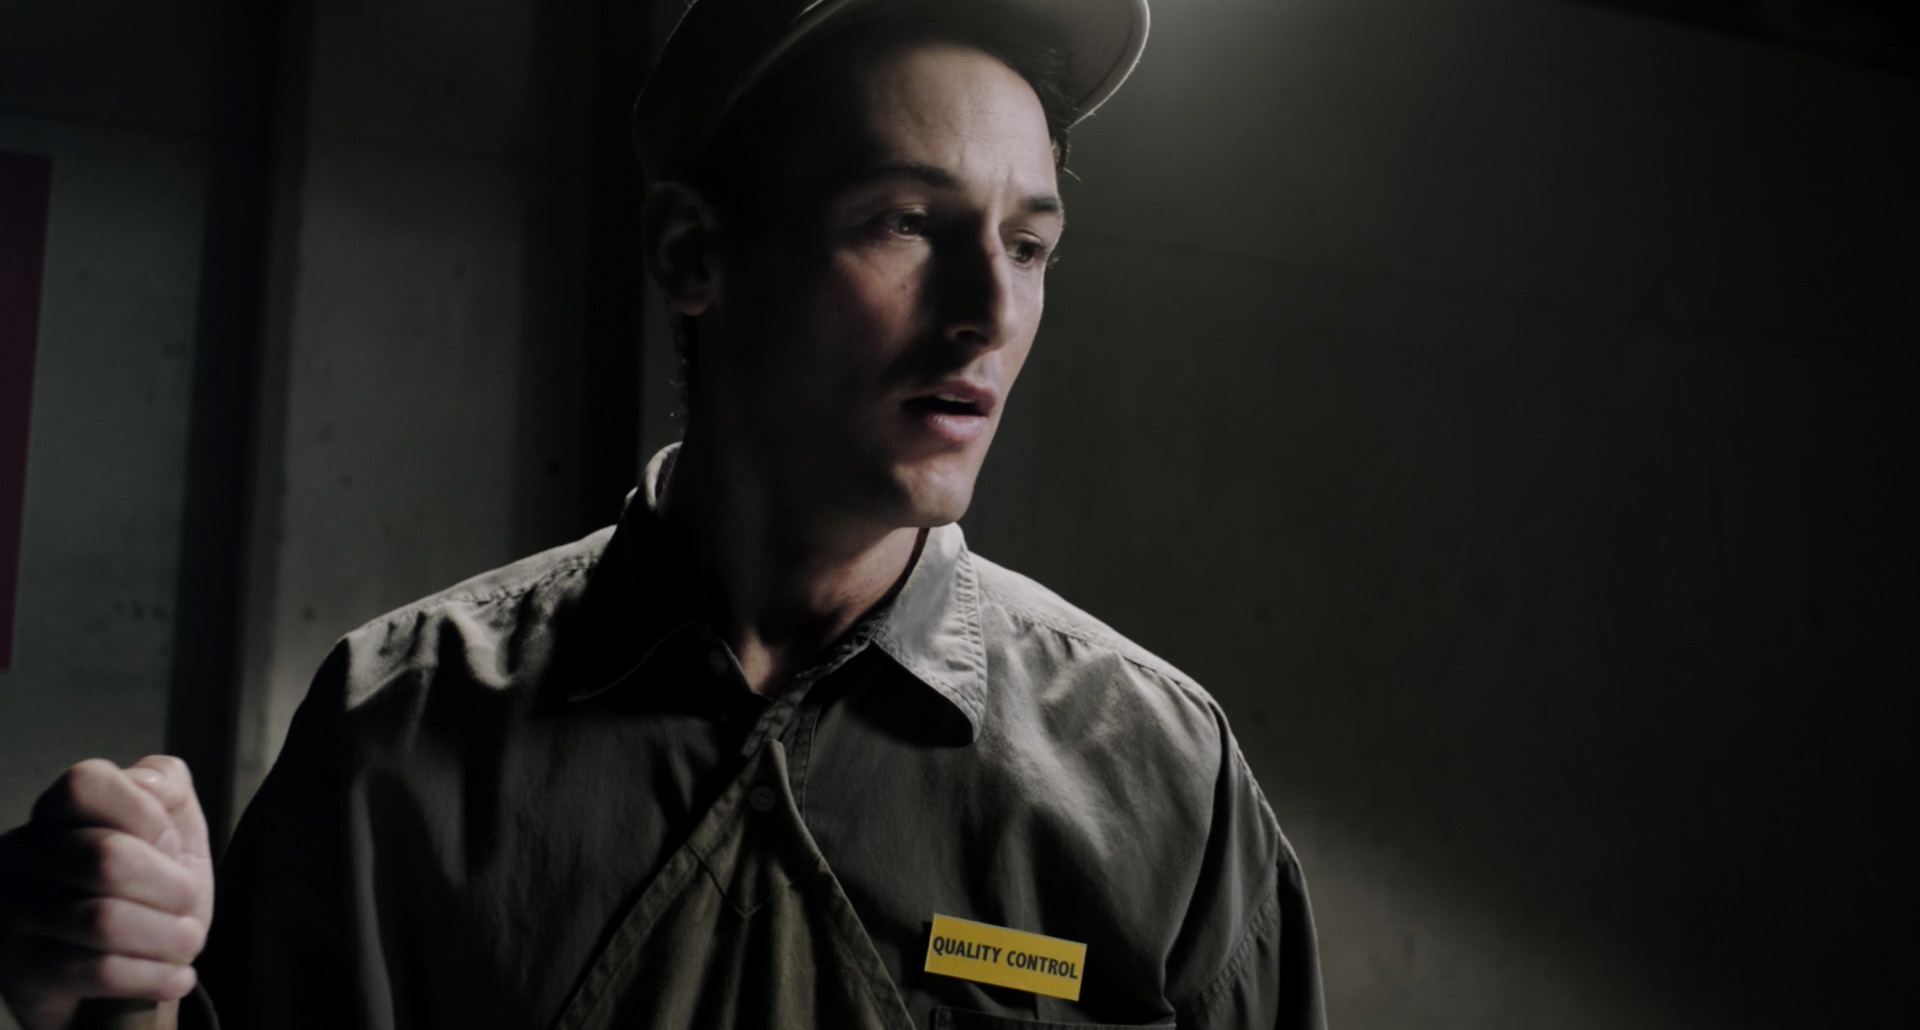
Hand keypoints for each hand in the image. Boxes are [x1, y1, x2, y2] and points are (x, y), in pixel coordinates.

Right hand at [0, 757, 212, 1029]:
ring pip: (103, 920)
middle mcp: (19, 856)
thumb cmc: (150, 888)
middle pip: (105, 858)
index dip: (145, 816)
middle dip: (172, 887)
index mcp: (55, 813)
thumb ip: (165, 784)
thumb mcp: (171, 825)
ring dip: (169, 935)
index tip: (170, 848)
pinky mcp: (19, 972)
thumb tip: (150, 785)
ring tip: (188, 940)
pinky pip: (98, 972)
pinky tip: (178, 977)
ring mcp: (11, 914)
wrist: (126, 968)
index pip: (85, 784)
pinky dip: (155, 977)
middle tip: (189, 906)